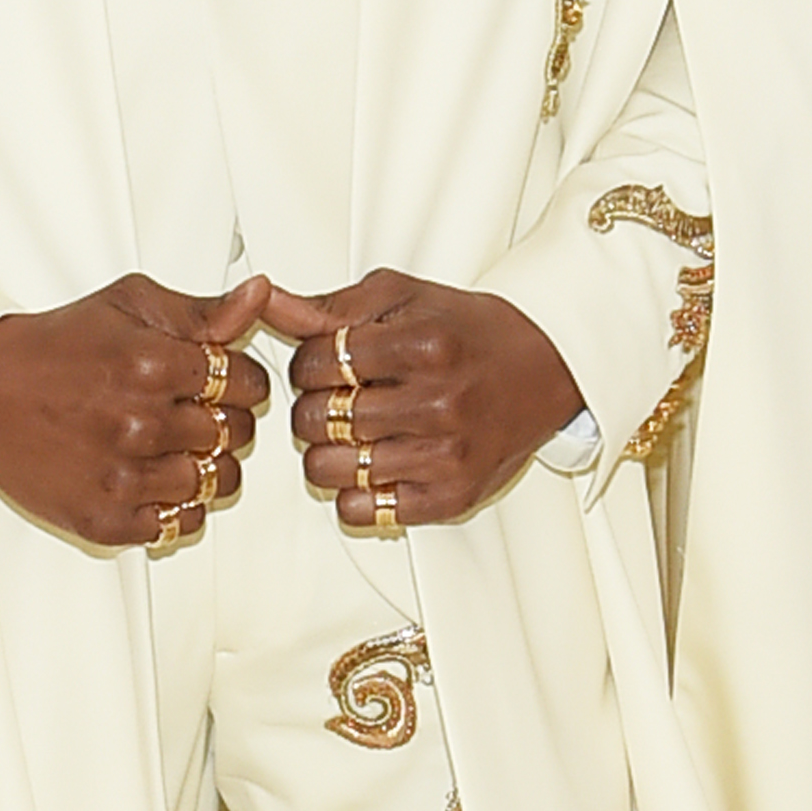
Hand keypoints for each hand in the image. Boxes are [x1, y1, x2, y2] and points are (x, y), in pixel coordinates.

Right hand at [0, 275, 270, 550]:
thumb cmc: (55, 346)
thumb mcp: (129, 304)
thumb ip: (202, 311)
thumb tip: (259, 296)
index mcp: (152, 364)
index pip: (249, 384)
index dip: (239, 381)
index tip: (216, 381)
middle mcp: (139, 423)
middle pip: (238, 434)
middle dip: (225, 420)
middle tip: (192, 411)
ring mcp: (122, 477)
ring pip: (217, 482)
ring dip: (206, 464)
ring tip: (174, 445)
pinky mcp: (105, 519)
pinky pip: (180, 524)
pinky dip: (179, 505)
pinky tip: (157, 479)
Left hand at [266, 273, 580, 533]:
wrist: (546, 365)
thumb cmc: (467, 330)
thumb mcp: (401, 297)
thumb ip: (330, 306)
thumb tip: (264, 301)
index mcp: (422, 346)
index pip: (314, 363)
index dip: (307, 363)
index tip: (329, 363)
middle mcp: (437, 402)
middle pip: (315, 419)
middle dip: (314, 407)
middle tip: (340, 399)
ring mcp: (445, 456)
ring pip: (327, 471)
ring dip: (326, 453)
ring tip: (352, 434)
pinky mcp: (451, 497)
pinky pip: (361, 513)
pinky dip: (353, 493)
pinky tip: (373, 465)